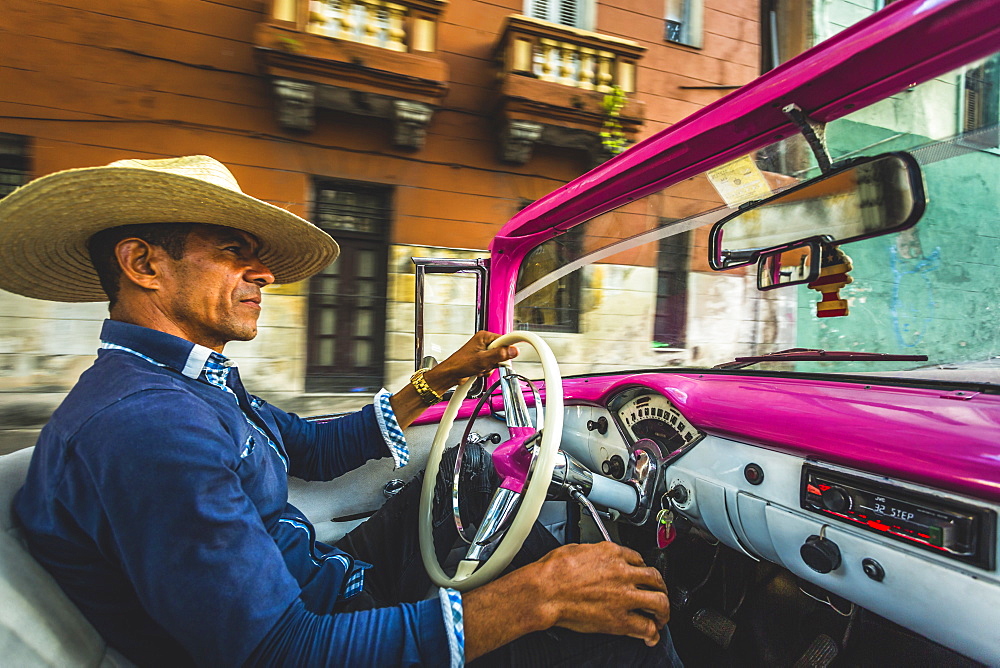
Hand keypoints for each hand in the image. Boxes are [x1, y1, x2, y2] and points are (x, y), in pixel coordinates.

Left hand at [423, 331, 518, 393]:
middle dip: (498, 361)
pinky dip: (487, 371)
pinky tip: (479, 371)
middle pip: (503, 351)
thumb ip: (500, 355)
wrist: (449, 375)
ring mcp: (483, 351)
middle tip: (489, 363)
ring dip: (491, 367)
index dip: (513, 343)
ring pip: (498, 360)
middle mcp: (484, 342)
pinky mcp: (482, 360)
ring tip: (480, 368)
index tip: (526, 341)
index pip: (505, 338)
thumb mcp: (482, 360)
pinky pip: (492, 366)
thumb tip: (514, 350)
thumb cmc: (459, 364)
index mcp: (484, 337)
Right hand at [533, 542, 669, 645]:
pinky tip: (651, 637)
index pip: (638, 559)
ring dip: (663, 611)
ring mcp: (624, 597)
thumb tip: (593, 557)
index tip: (642, 576)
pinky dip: (652, 634)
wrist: (546, 591)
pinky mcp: (620, 620)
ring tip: (661, 616)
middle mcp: (623, 573)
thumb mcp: (576, 549)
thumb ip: (593, 553)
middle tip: (660, 594)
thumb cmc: (554, 571)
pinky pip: (646, 627)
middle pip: (655, 579)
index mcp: (612, 554)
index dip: (643, 569)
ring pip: (659, 602)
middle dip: (661, 588)